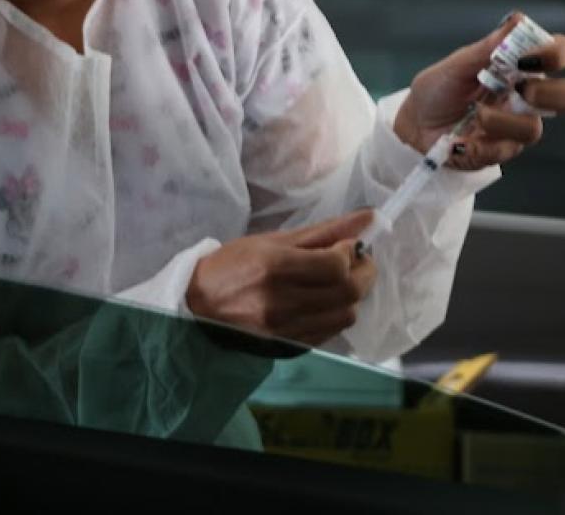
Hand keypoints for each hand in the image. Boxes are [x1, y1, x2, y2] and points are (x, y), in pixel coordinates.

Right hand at [186, 210, 376, 345]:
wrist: (198, 305)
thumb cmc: (232, 265)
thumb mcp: (272, 241)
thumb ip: (322, 231)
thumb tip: (366, 218)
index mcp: (274, 267)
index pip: (336, 266)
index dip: (353, 253)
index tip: (350, 245)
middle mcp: (280, 301)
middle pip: (348, 292)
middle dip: (364, 273)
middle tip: (358, 261)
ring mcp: (285, 328)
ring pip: (345, 315)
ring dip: (352, 295)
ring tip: (340, 281)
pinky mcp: (288, 346)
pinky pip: (331, 332)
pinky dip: (337, 313)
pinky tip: (325, 300)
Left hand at [392, 12, 564, 169]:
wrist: (414, 124)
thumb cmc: (438, 90)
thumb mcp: (457, 65)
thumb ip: (488, 47)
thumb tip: (518, 19)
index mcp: (521, 68)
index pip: (561, 54)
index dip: (557, 53)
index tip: (527, 57)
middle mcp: (528, 97)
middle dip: (550, 93)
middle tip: (520, 89)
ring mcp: (517, 126)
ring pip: (534, 129)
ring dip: (500, 120)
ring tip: (475, 114)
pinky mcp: (501, 151)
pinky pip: (503, 151)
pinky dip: (478, 144)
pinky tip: (460, 139)